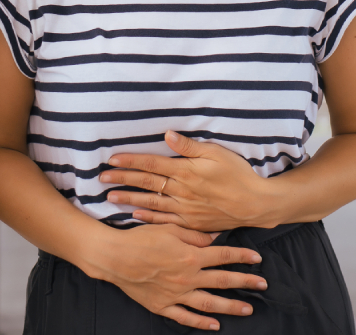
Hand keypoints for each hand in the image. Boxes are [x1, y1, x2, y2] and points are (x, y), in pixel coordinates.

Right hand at [90, 223, 265, 330]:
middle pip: (223, 281)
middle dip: (246, 282)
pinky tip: (215, 326)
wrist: (114, 257)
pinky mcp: (161, 306)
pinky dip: (200, 323)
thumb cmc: (142, 238)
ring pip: (209, 303)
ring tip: (247, 308)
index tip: (258, 258)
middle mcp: (187, 277)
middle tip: (263, 285)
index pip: (224, 256)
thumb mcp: (172, 229)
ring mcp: (175, 294)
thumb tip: (217, 237)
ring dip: (230, 306)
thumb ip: (197, 235)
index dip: (243, 257)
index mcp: (191, 256)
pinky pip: (184, 317)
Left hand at [99, 130, 273, 230]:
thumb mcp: (217, 153)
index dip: (131, 160)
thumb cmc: (238, 174)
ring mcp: (184, 209)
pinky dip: (148, 217)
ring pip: (150, 203)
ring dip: (128, 199)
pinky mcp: (190, 222)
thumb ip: (190, 146)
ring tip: (109, 197)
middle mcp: (181, 191)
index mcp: (186, 171)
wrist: (254, 204)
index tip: (112, 159)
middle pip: (146, 183)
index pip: (152, 163)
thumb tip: (168, 134)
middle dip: (122, 179)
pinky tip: (135, 215)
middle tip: (101, 178)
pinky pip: (163, 220)